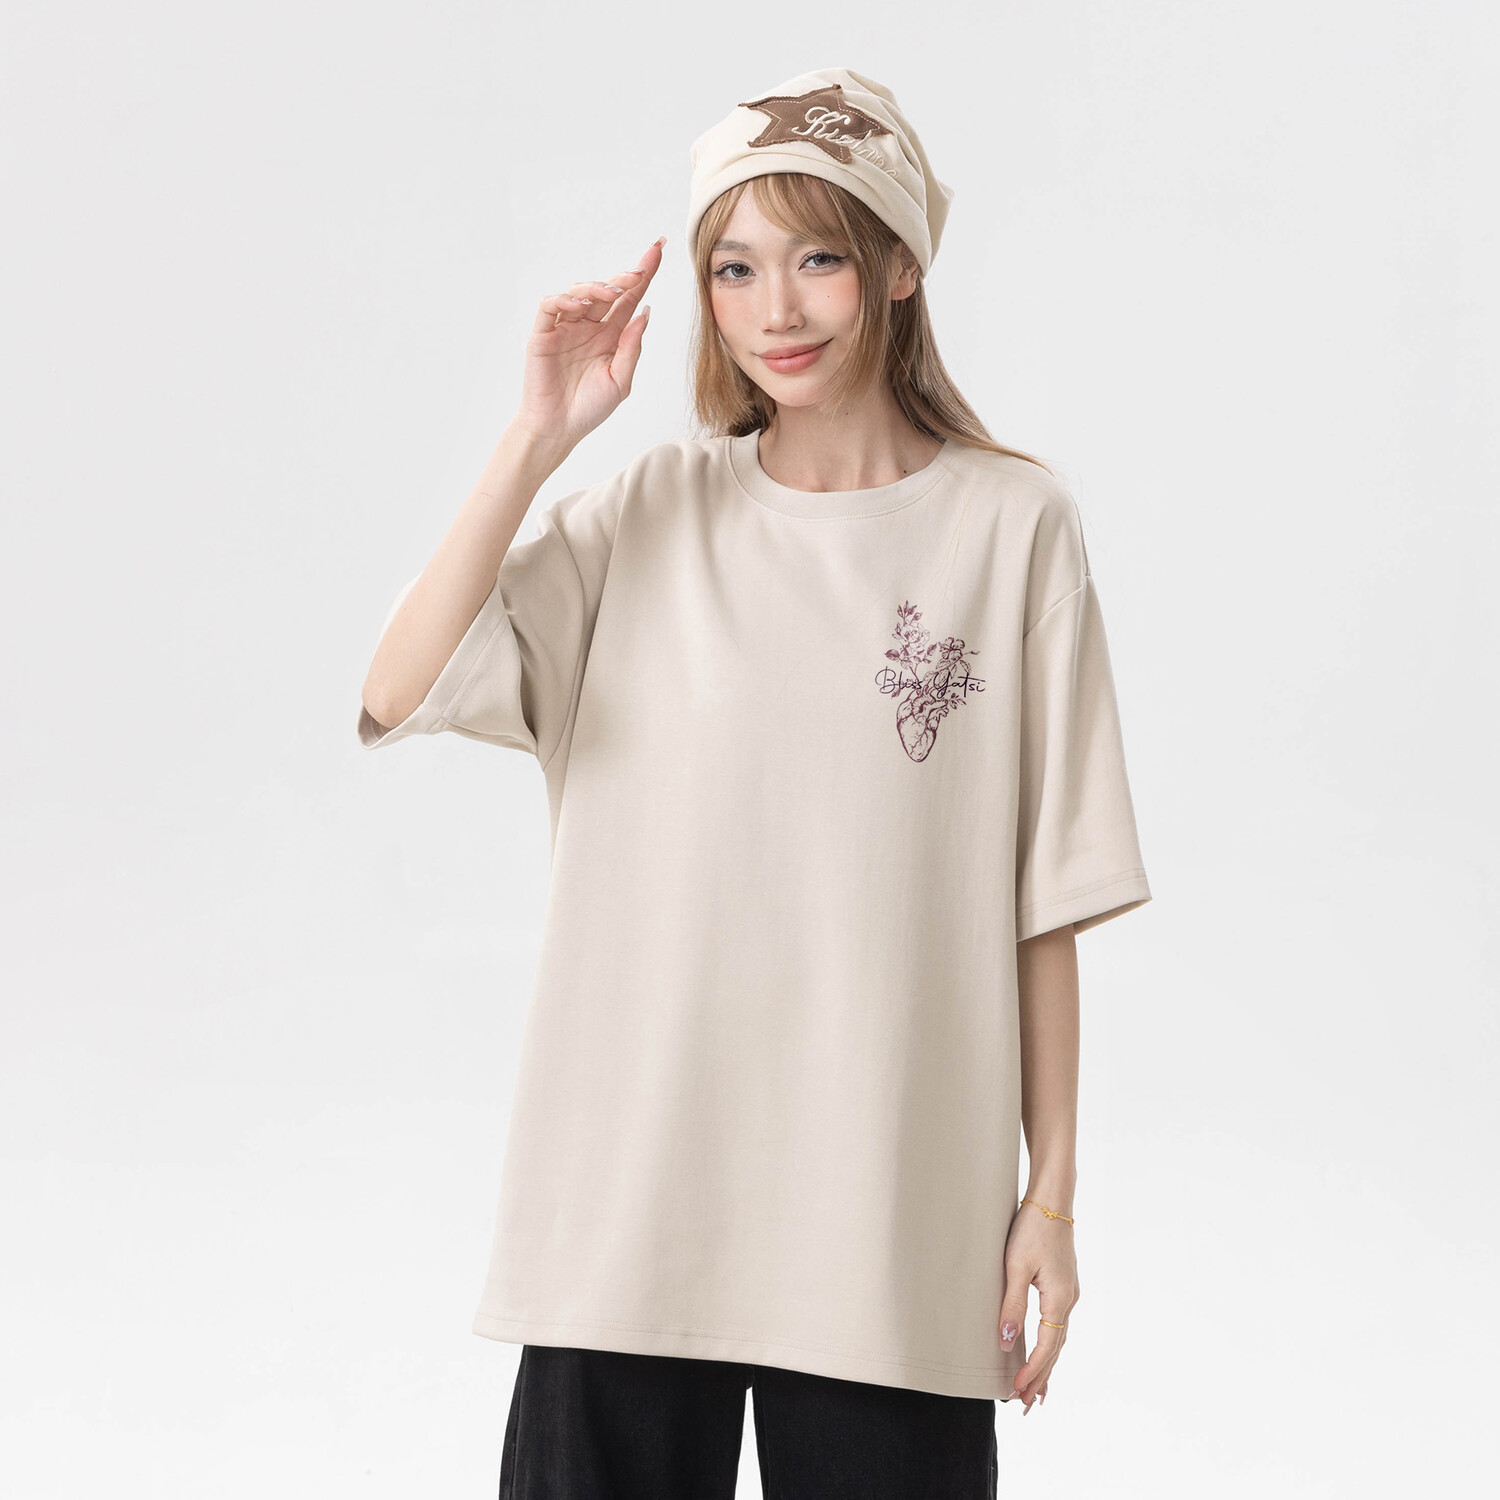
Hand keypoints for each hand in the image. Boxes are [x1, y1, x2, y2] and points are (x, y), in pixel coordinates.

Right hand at [512, 236, 664, 452]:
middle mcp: (590, 326)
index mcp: (611, 335)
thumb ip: (631, 348)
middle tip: (644, 266)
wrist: (560, 429)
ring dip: (598, 287)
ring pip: (580, 292)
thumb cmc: (590, 408)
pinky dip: (564, 300)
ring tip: (613, 292)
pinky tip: (579, 304)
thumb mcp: (620, 381)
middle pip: (609, 290)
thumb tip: (645, 314)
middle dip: (627, 274)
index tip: (658, 251)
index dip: (643, 275)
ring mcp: (566, 328)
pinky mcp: (543, 334)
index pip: (630, 299)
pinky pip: (550, 307)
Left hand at [999, 1198, 1079, 1412]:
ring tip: (1034, 1392)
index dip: (1032, 1371)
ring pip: (1058, 1339)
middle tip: (1024, 1405)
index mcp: (1060, 1299)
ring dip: (1046, 1365)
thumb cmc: (1032, 1228)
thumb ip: (1012, 1305)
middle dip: (1040, 1377)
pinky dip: (1050, 1346)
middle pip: (1056, 1350)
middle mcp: (1069, 1300)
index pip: (1047, 1347)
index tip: (1016, 1392)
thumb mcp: (1016, 1266)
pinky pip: (1057, 1325)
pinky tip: (1043, 1353)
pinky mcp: (1063, 1285)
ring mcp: (1069, 1293)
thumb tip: (1009, 1342)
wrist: (1052, 1200)